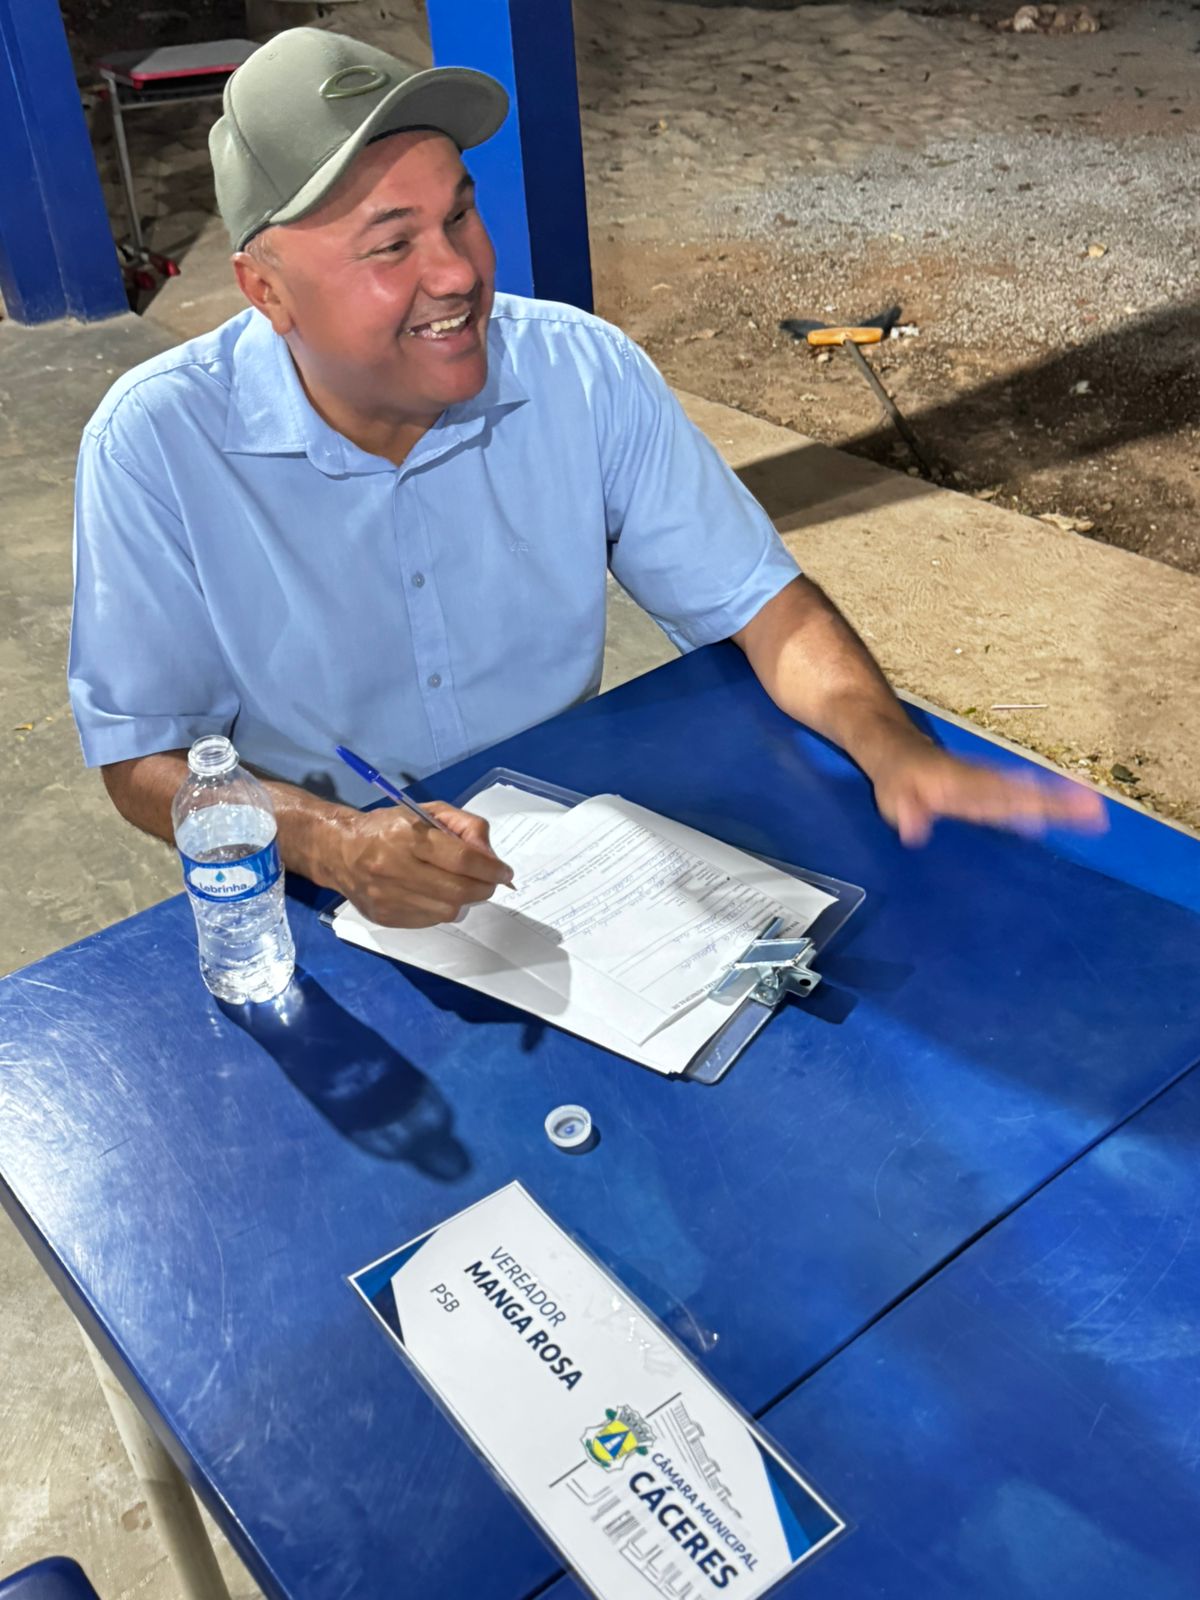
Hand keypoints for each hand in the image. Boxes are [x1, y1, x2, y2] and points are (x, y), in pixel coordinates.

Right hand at [332, 802, 513, 927]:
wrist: (339, 851)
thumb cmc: (388, 827)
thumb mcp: (426, 811)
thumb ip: (464, 827)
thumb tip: (490, 856)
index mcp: (407, 835)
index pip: (462, 859)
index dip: (490, 868)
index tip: (504, 872)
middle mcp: (395, 868)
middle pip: (459, 890)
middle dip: (484, 887)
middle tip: (490, 881)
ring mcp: (389, 897)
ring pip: (448, 910)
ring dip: (465, 900)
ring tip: (462, 886)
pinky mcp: (386, 917)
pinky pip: (430, 920)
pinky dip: (443, 908)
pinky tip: (437, 894)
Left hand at [872, 736, 1106, 846]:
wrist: (897, 746)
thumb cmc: (894, 777)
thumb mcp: (891, 794)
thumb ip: (903, 810)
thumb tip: (912, 829)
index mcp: (959, 785)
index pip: (996, 797)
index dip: (1023, 806)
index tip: (1051, 818)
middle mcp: (981, 781)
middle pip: (1025, 794)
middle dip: (1060, 804)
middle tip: (1096, 813)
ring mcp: (988, 782)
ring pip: (1029, 792)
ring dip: (1062, 800)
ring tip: (1096, 811)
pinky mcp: (990, 788)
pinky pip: (1023, 793)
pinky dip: (1050, 799)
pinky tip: (1074, 810)